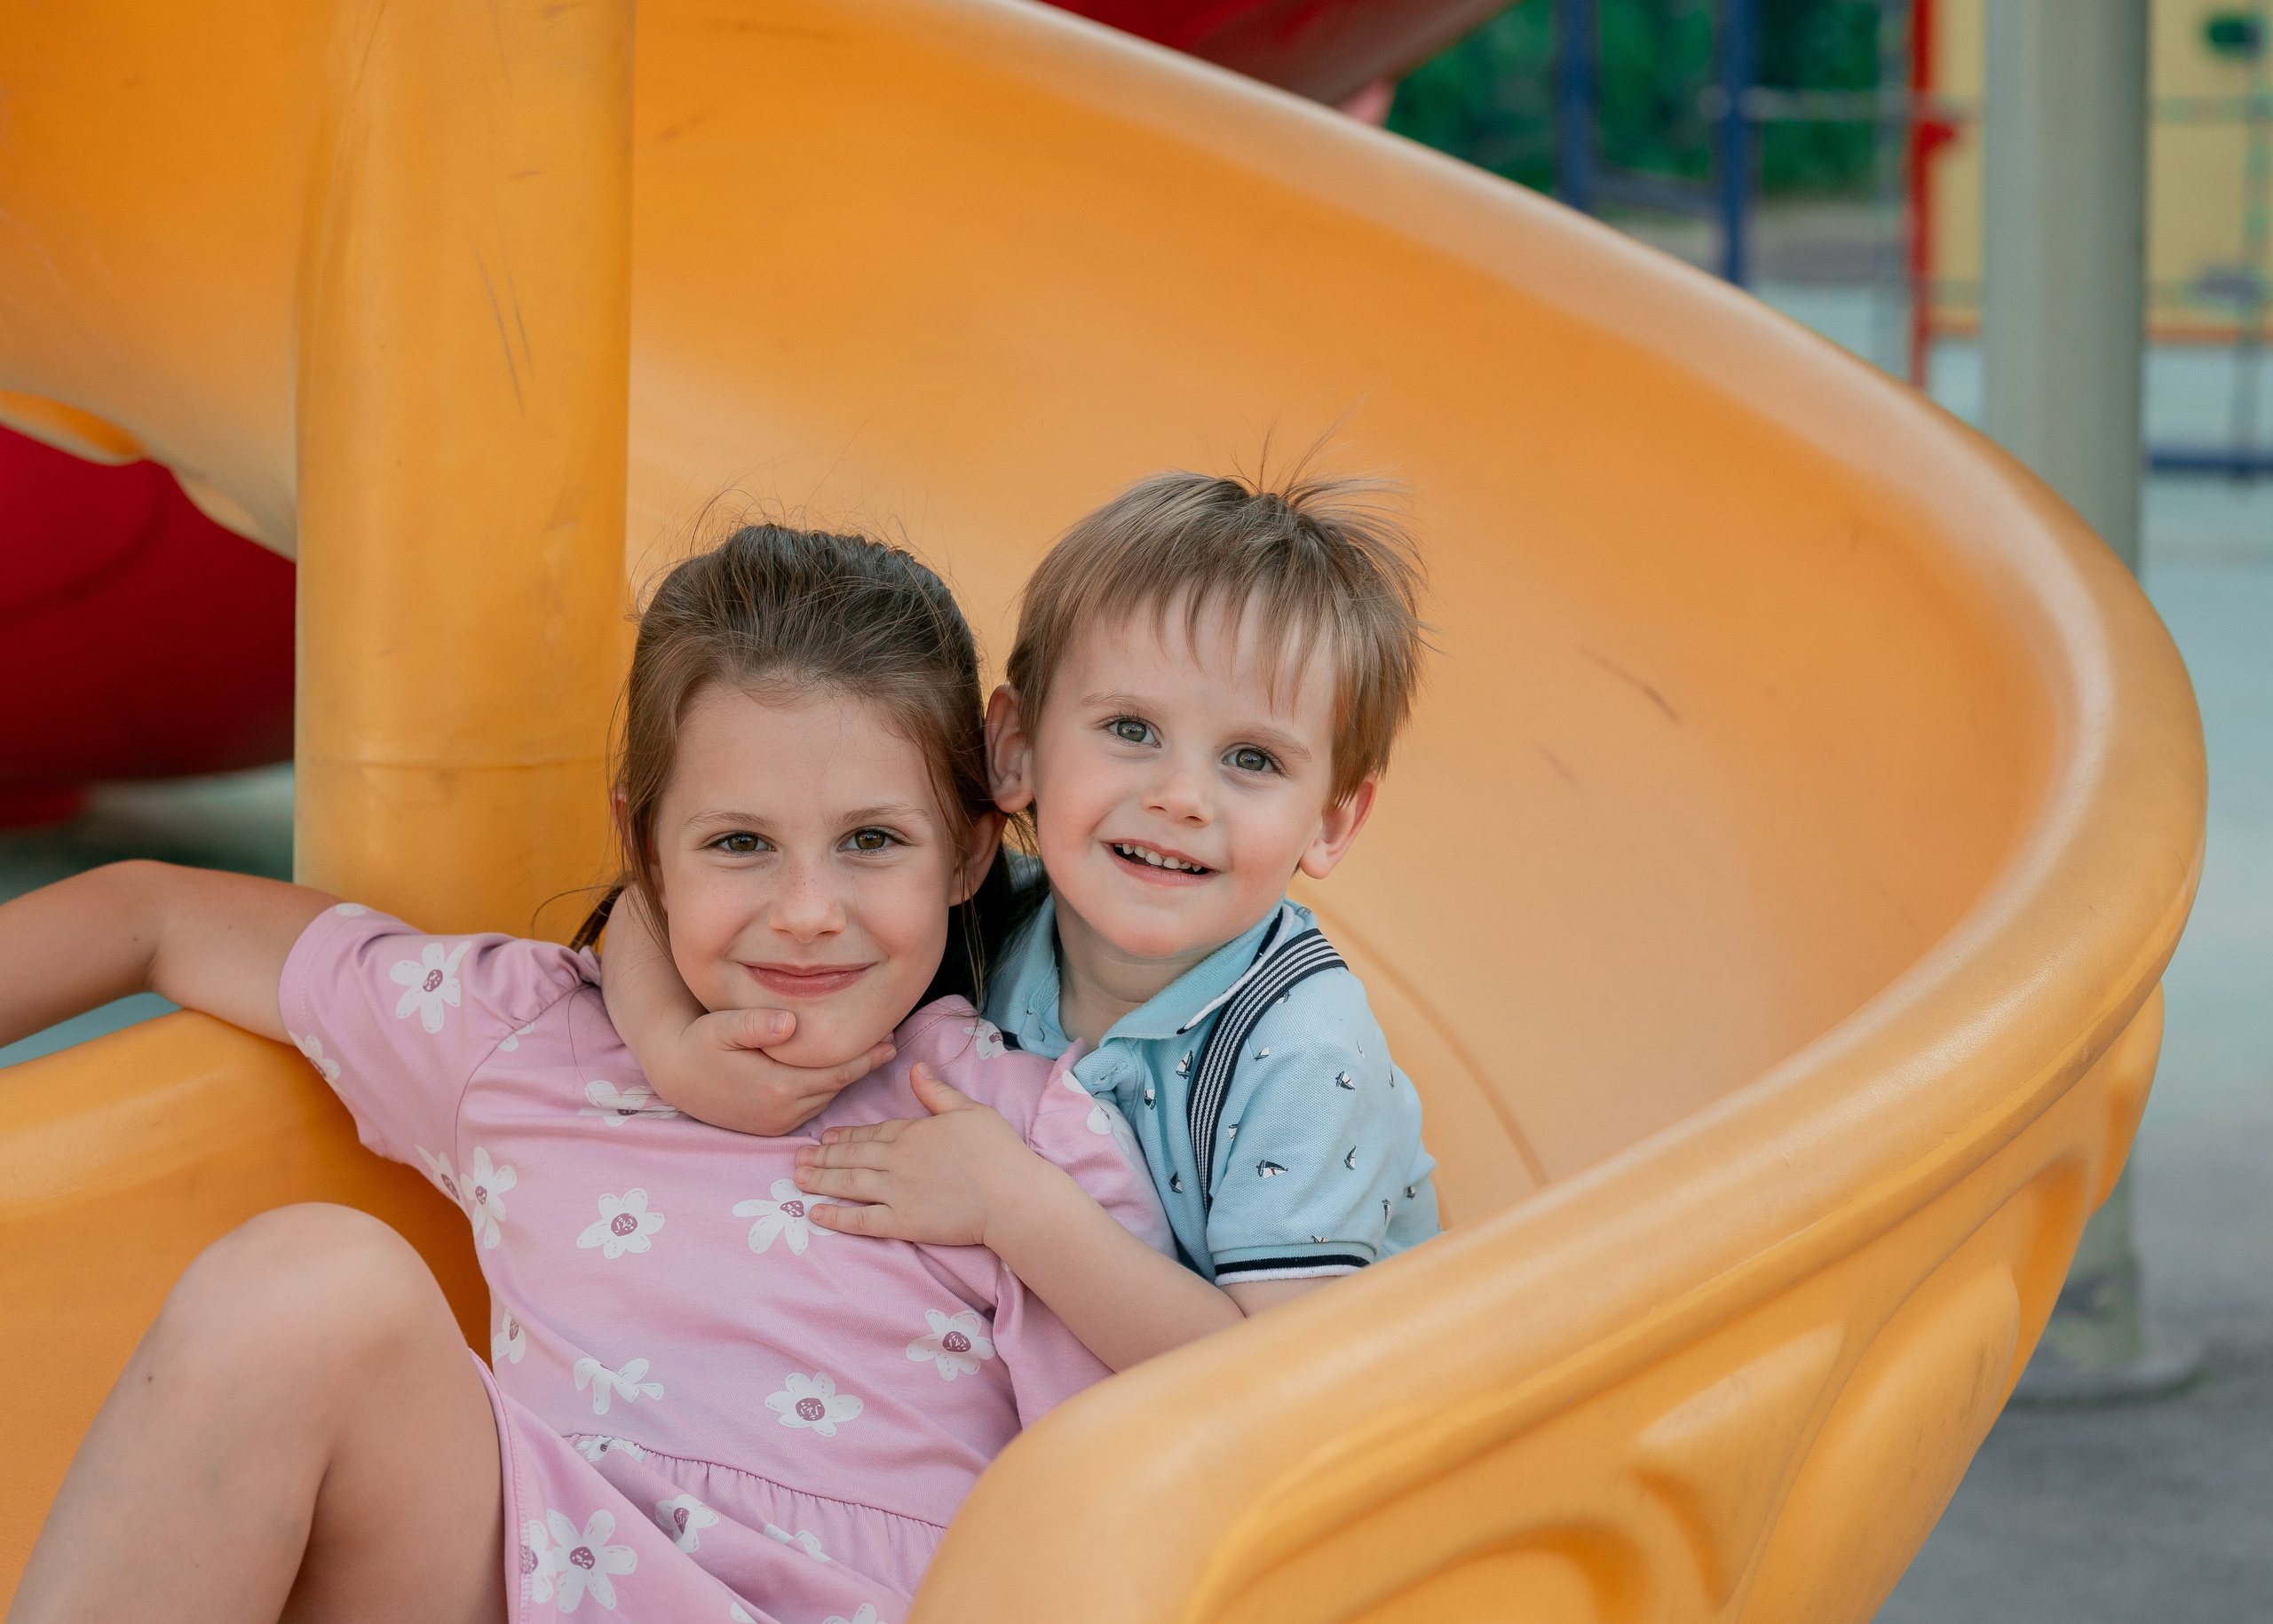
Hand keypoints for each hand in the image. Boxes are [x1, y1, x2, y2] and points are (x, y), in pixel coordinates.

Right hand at [642, 1005, 893, 1136]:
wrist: (676, 1076)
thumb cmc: (700, 1043)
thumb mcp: (722, 1027)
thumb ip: (756, 1023)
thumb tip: (790, 1022)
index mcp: (776, 1087)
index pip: (837, 1072)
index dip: (866, 1055)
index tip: (891, 1037)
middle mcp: (781, 1111)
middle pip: (837, 1086)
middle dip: (864, 1064)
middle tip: (891, 1041)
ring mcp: (777, 1123)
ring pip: (826, 1097)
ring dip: (846, 1077)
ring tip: (870, 1052)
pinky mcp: (772, 1127)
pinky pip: (810, 1107)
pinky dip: (826, 1089)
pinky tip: (836, 1070)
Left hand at [795, 1064, 1057, 1246]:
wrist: (1011, 1196)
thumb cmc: (997, 1151)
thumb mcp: (969, 1110)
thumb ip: (937, 1091)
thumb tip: (915, 1068)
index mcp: (912, 1133)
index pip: (870, 1133)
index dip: (845, 1136)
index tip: (825, 1137)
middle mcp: (896, 1161)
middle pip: (852, 1157)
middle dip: (823, 1156)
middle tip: (797, 1158)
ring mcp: (896, 1193)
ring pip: (849, 1184)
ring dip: (821, 1180)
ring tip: (797, 1178)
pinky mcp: (902, 1222)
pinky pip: (861, 1219)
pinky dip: (836, 1217)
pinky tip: (816, 1213)